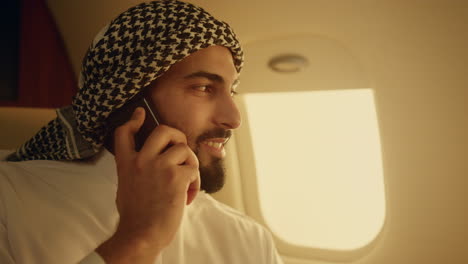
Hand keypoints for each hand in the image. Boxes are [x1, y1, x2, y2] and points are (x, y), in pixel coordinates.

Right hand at [97, 107, 199, 262]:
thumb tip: (153, 162)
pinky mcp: (176, 177)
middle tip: (181, 149)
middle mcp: (142, 160)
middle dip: (178, 136)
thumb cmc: (136, 216)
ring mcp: (159, 166)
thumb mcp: (126, 186)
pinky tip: (187, 196)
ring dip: (189, 165)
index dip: (133, 120)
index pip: (124, 133)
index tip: (140, 113)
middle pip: (163, 130)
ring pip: (184, 150)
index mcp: (126, 163)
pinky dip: (195, 182)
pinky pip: (193, 168)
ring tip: (186, 183)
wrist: (141, 234)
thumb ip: (136, 169)